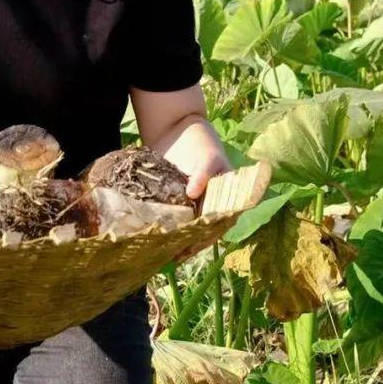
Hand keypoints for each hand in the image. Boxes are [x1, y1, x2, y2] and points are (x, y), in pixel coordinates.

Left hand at [170, 134, 232, 263]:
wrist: (177, 127)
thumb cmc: (202, 143)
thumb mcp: (208, 157)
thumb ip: (204, 174)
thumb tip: (193, 193)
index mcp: (227, 199)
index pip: (220, 225)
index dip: (207, 239)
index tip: (193, 248)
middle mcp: (211, 205)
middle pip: (203, 232)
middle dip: (190, 245)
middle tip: (175, 256)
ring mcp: (194, 205)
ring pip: (189, 229)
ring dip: (178, 242)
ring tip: (164, 254)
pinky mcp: (176, 201)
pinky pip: (174, 219)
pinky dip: (167, 229)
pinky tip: (155, 239)